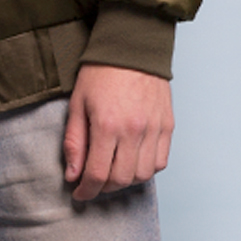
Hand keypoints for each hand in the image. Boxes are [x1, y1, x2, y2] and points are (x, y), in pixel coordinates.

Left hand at [63, 67, 172, 200]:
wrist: (132, 47)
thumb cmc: (101, 73)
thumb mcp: (77, 105)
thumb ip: (74, 143)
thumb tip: (73, 175)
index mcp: (107, 126)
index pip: (97, 174)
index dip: (86, 191)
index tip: (80, 194)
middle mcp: (134, 130)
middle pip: (121, 179)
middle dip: (104, 187)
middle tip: (94, 182)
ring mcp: (154, 129)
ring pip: (143, 175)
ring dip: (126, 180)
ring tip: (113, 171)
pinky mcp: (167, 125)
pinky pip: (160, 161)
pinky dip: (146, 169)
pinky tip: (133, 161)